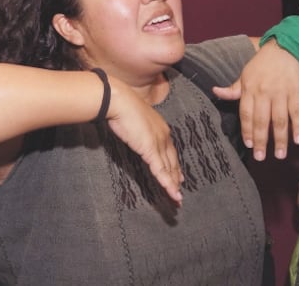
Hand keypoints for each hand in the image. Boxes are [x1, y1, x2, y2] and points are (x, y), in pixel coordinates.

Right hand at [105, 77, 183, 203]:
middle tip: (179, 190)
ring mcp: (158, 143)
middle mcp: (163, 136)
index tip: (178, 176)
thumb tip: (134, 133)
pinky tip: (171, 192)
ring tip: (177, 198)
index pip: (170, 151)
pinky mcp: (150, 149)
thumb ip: (138, 129)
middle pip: (172, 161)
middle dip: (176, 177)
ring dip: (173, 184)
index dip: (174, 165)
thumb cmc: (122, 106)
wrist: (119, 101)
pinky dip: (166, 182)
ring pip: (169, 168)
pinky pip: (160, 169)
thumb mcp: (133, 119)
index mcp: (161, 128)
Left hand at [213, 39, 298, 159]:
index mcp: (249, 88)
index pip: (246, 113)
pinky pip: (297, 112)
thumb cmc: (262, 65)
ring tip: (280, 155)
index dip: (247, 130)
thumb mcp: (245, 74)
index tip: (249, 145)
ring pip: (280, 119)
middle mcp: (264, 92)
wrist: (286, 49)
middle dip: (262, 140)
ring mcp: (281, 93)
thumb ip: (233, 89)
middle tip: (261, 157)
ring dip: (280, 139)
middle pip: (262, 120)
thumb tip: (215, 92)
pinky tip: (298, 140)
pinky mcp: (297, 92)